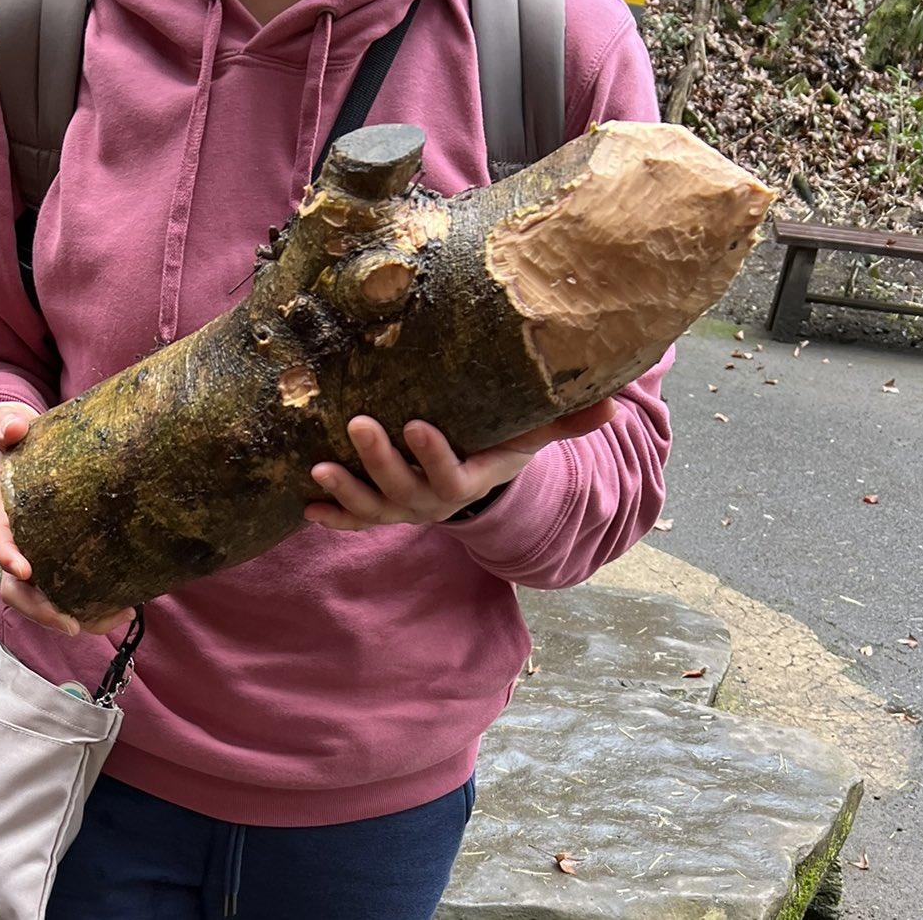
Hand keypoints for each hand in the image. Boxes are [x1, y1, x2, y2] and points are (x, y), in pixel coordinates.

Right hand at [0, 402, 136, 635]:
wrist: (33, 449)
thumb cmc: (19, 439)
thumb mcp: (6, 424)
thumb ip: (5, 423)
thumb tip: (16, 429)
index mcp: (6, 515)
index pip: (0, 541)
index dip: (8, 557)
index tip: (26, 570)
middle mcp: (21, 543)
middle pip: (19, 589)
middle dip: (42, 610)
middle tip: (71, 622)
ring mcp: (44, 556)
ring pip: (48, 600)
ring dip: (76, 616)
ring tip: (116, 617)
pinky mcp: (69, 561)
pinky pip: (74, 593)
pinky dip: (96, 608)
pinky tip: (127, 608)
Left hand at [304, 400, 620, 530]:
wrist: (473, 477)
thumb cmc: (501, 441)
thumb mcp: (532, 432)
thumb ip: (567, 418)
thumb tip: (614, 401)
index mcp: (471, 480)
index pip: (454, 475)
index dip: (434, 454)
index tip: (416, 424)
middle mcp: (433, 501)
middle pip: (405, 489)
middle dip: (381, 460)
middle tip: (360, 424)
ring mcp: (402, 508)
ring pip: (373, 507)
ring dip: (347, 491)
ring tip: (321, 468)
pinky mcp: (377, 509)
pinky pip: (353, 520)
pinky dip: (332, 516)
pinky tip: (308, 505)